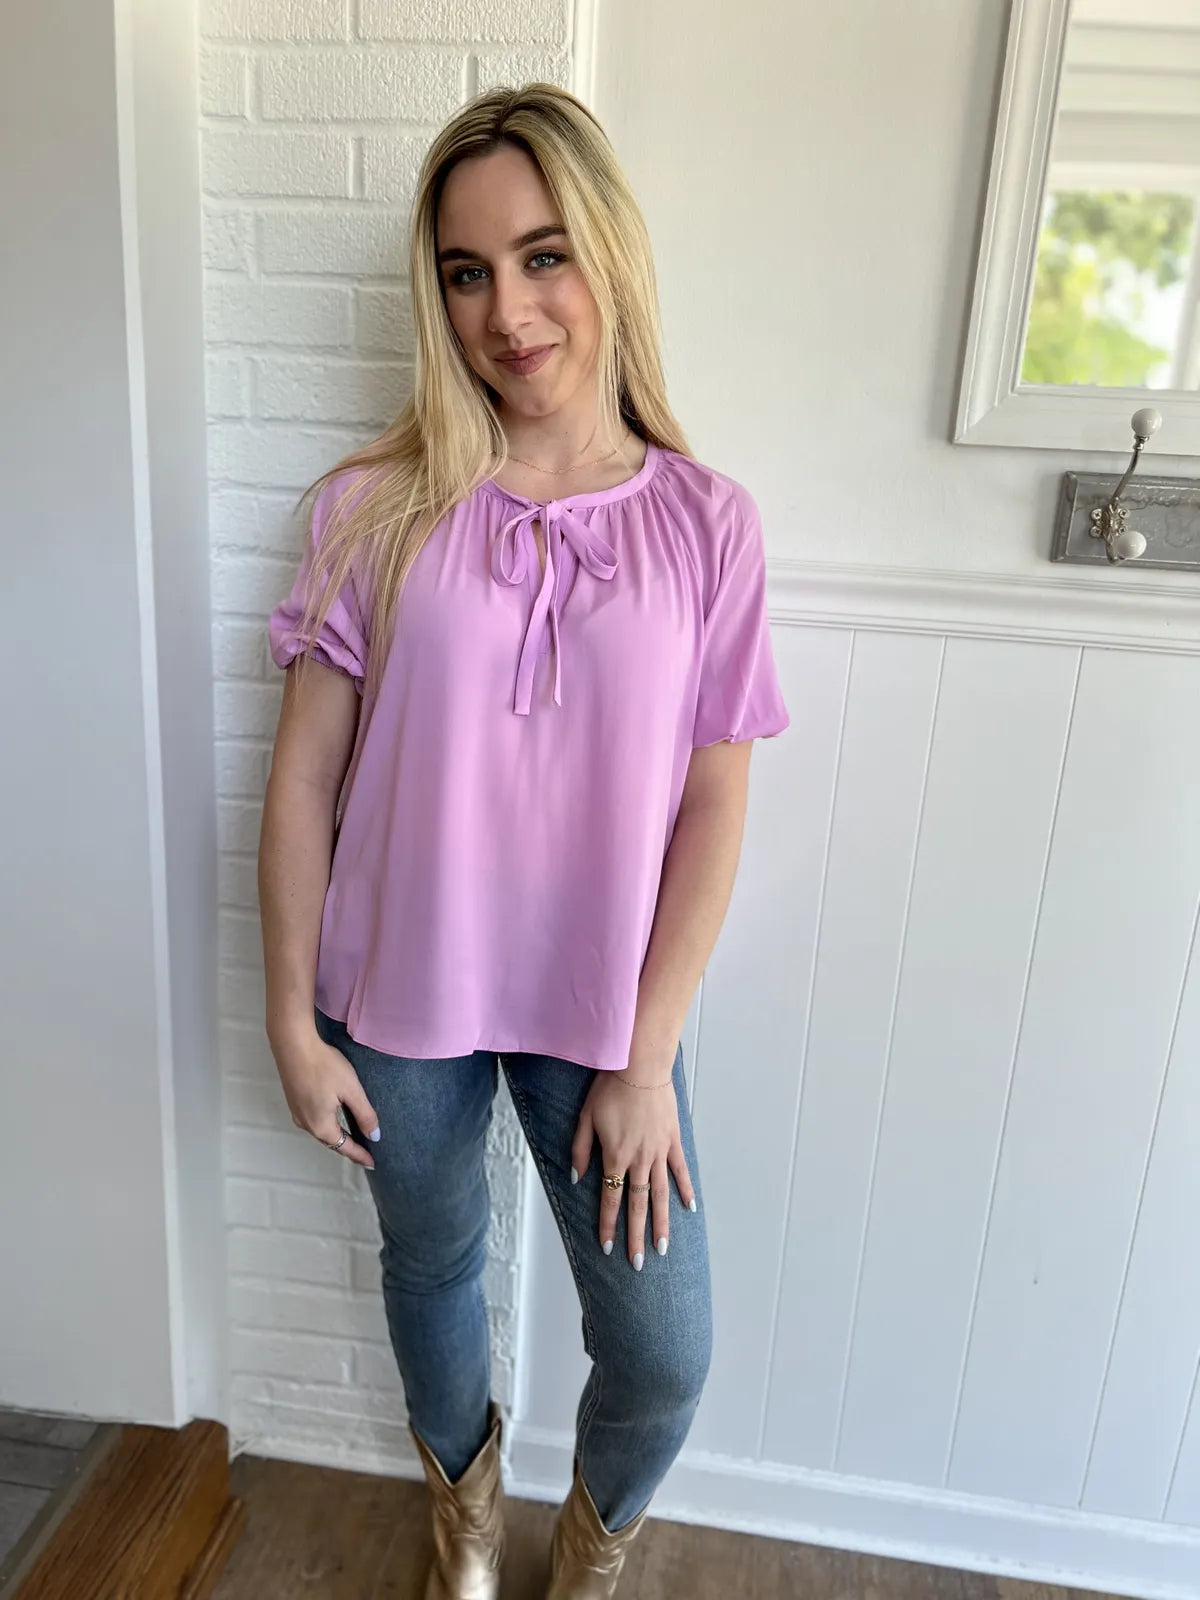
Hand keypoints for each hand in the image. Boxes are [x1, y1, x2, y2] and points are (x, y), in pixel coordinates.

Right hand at [268, 1024, 379, 1170]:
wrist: (293, 1045)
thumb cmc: (324, 1066)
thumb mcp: (351, 1090)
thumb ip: (364, 1114)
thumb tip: (374, 1136)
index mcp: (321, 1125)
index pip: (344, 1147)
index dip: (360, 1155)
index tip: (372, 1163)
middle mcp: (306, 1124)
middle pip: (331, 1141)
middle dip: (348, 1147)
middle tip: (364, 1152)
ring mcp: (297, 1111)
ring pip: (321, 1130)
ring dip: (337, 1135)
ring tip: (352, 1136)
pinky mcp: (294, 1100)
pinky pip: (313, 1119)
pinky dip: (327, 1124)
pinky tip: (334, 1116)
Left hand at [570, 1043, 695, 1268]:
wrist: (640, 1065)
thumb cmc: (609, 1089)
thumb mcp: (585, 1118)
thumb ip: (580, 1151)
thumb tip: (576, 1178)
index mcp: (615, 1157)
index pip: (610, 1199)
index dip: (608, 1225)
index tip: (608, 1248)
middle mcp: (639, 1160)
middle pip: (638, 1206)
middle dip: (637, 1236)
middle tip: (638, 1263)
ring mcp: (659, 1152)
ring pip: (661, 1195)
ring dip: (662, 1223)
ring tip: (662, 1248)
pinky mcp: (673, 1140)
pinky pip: (680, 1170)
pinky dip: (686, 1190)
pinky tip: (690, 1208)